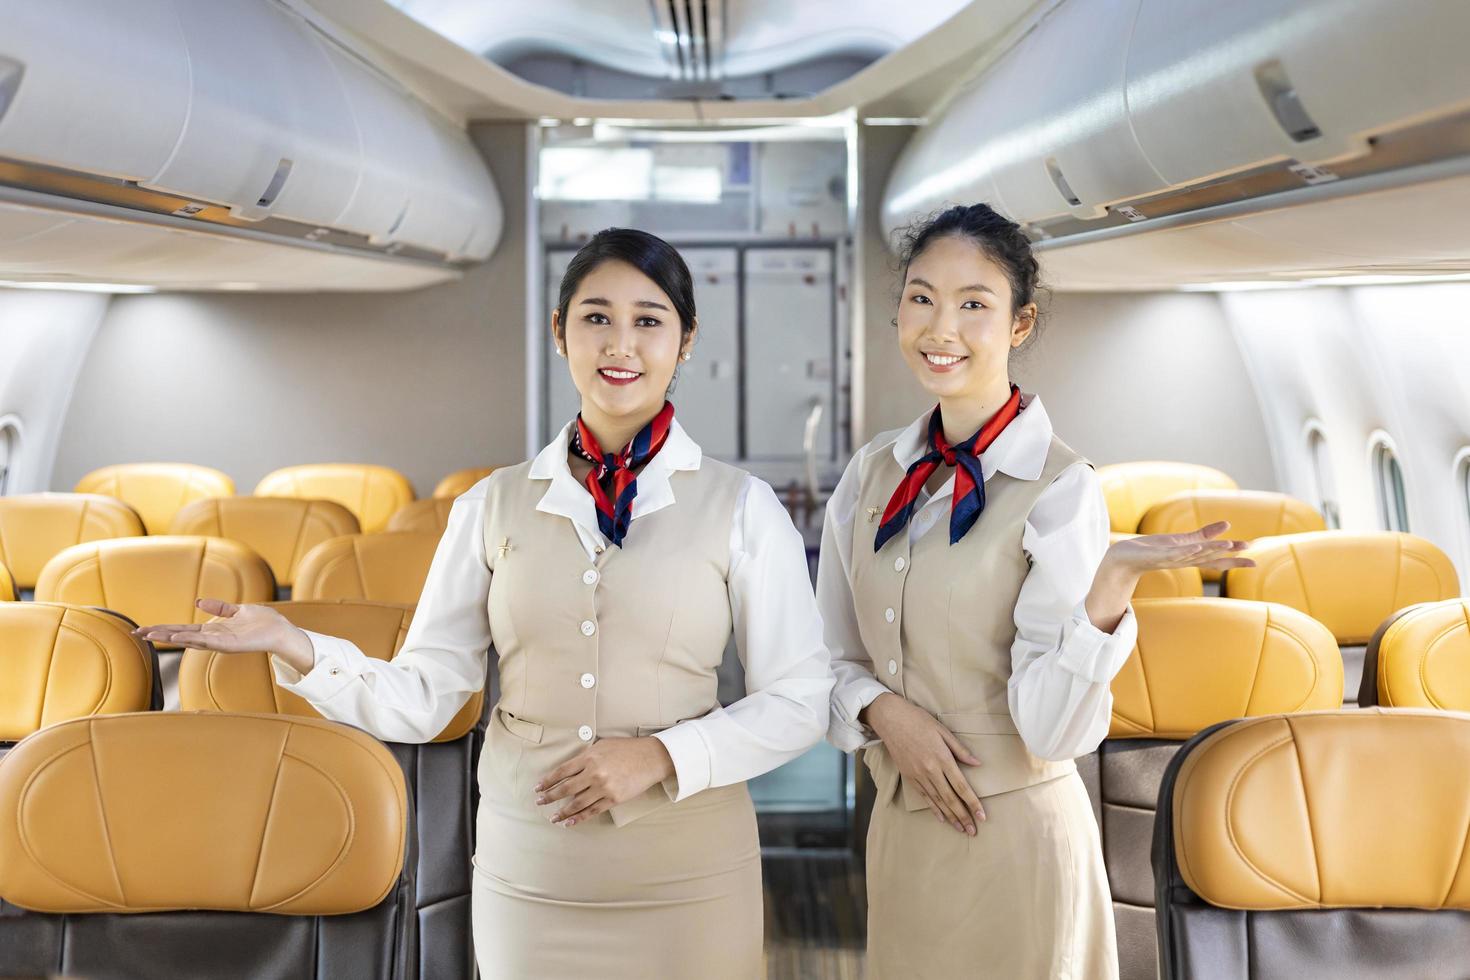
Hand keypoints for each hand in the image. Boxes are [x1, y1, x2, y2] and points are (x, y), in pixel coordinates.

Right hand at [133, 598, 314, 673]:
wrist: (281, 630)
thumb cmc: (262, 622)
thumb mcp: (237, 611)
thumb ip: (218, 608)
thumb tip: (199, 601)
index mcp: (213, 630)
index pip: (183, 629)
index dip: (164, 628)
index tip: (144, 628)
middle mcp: (213, 638)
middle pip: (181, 635)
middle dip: (159, 634)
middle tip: (137, 632)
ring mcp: (220, 643)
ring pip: (190, 640)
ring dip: (171, 637)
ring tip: (152, 635)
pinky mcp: (230, 645)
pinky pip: (208, 642)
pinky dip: (193, 639)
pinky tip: (179, 637)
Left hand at [535, 736, 675, 826]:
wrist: (650, 758)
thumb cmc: (627, 749)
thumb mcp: (602, 746)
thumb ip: (586, 757)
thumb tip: (570, 768)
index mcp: (589, 758)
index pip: (562, 771)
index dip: (548, 781)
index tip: (539, 787)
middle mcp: (594, 773)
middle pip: (565, 788)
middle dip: (550, 796)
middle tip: (540, 802)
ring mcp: (604, 788)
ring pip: (577, 803)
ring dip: (563, 812)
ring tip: (553, 817)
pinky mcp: (613, 799)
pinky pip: (592, 811)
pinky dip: (580, 818)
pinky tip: (570, 822)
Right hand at [864, 693, 984, 834]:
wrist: (891, 719)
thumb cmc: (918, 720)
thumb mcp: (943, 730)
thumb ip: (960, 749)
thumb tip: (977, 763)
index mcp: (942, 758)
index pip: (961, 786)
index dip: (973, 803)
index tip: (983, 816)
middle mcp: (931, 770)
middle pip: (951, 798)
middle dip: (964, 816)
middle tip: (973, 831)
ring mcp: (918, 775)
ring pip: (938, 801)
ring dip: (951, 817)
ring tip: (961, 829)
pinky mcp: (909, 777)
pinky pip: (924, 797)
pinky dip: (934, 809)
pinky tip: (942, 818)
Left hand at [1106, 521, 1254, 574]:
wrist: (1124, 558)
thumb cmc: (1153, 550)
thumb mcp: (1181, 540)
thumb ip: (1204, 534)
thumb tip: (1228, 525)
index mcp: (1191, 557)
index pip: (1216, 560)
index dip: (1234, 560)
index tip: (1254, 562)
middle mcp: (1183, 561)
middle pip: (1210, 559)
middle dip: (1229, 556)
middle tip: (1249, 553)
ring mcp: (1170, 559)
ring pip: (1195, 555)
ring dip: (1211, 550)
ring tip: (1229, 543)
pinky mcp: (1157, 555)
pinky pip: (1174, 553)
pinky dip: (1186, 551)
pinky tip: (1197, 545)